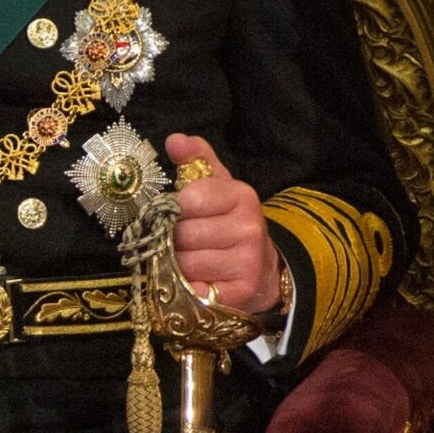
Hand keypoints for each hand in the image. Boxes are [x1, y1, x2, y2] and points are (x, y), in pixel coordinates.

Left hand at [166, 135, 283, 312]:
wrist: (261, 268)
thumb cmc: (228, 223)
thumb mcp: (216, 187)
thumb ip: (196, 160)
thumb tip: (175, 140)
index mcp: (242, 196)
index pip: (189, 198)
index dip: (174, 209)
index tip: (179, 214)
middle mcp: (249, 227)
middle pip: (182, 234)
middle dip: (171, 240)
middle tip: (181, 242)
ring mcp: (247, 262)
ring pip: (183, 263)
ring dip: (175, 265)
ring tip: (189, 261)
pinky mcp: (241, 293)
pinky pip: (192, 289)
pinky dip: (185, 287)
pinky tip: (195, 281)